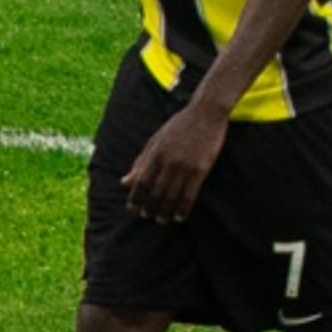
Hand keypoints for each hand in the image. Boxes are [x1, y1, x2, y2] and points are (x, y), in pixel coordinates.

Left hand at [122, 102, 228, 222]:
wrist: (206, 112)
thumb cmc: (179, 126)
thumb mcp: (155, 141)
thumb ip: (140, 162)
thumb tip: (124, 182)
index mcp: (155, 154)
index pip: (140, 183)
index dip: (135, 198)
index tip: (132, 208)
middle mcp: (168, 162)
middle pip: (155, 193)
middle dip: (149, 208)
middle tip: (147, 216)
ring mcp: (185, 166)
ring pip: (171, 197)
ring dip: (165, 211)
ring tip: (162, 219)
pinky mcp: (201, 169)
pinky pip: (190, 194)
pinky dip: (183, 208)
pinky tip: (180, 217)